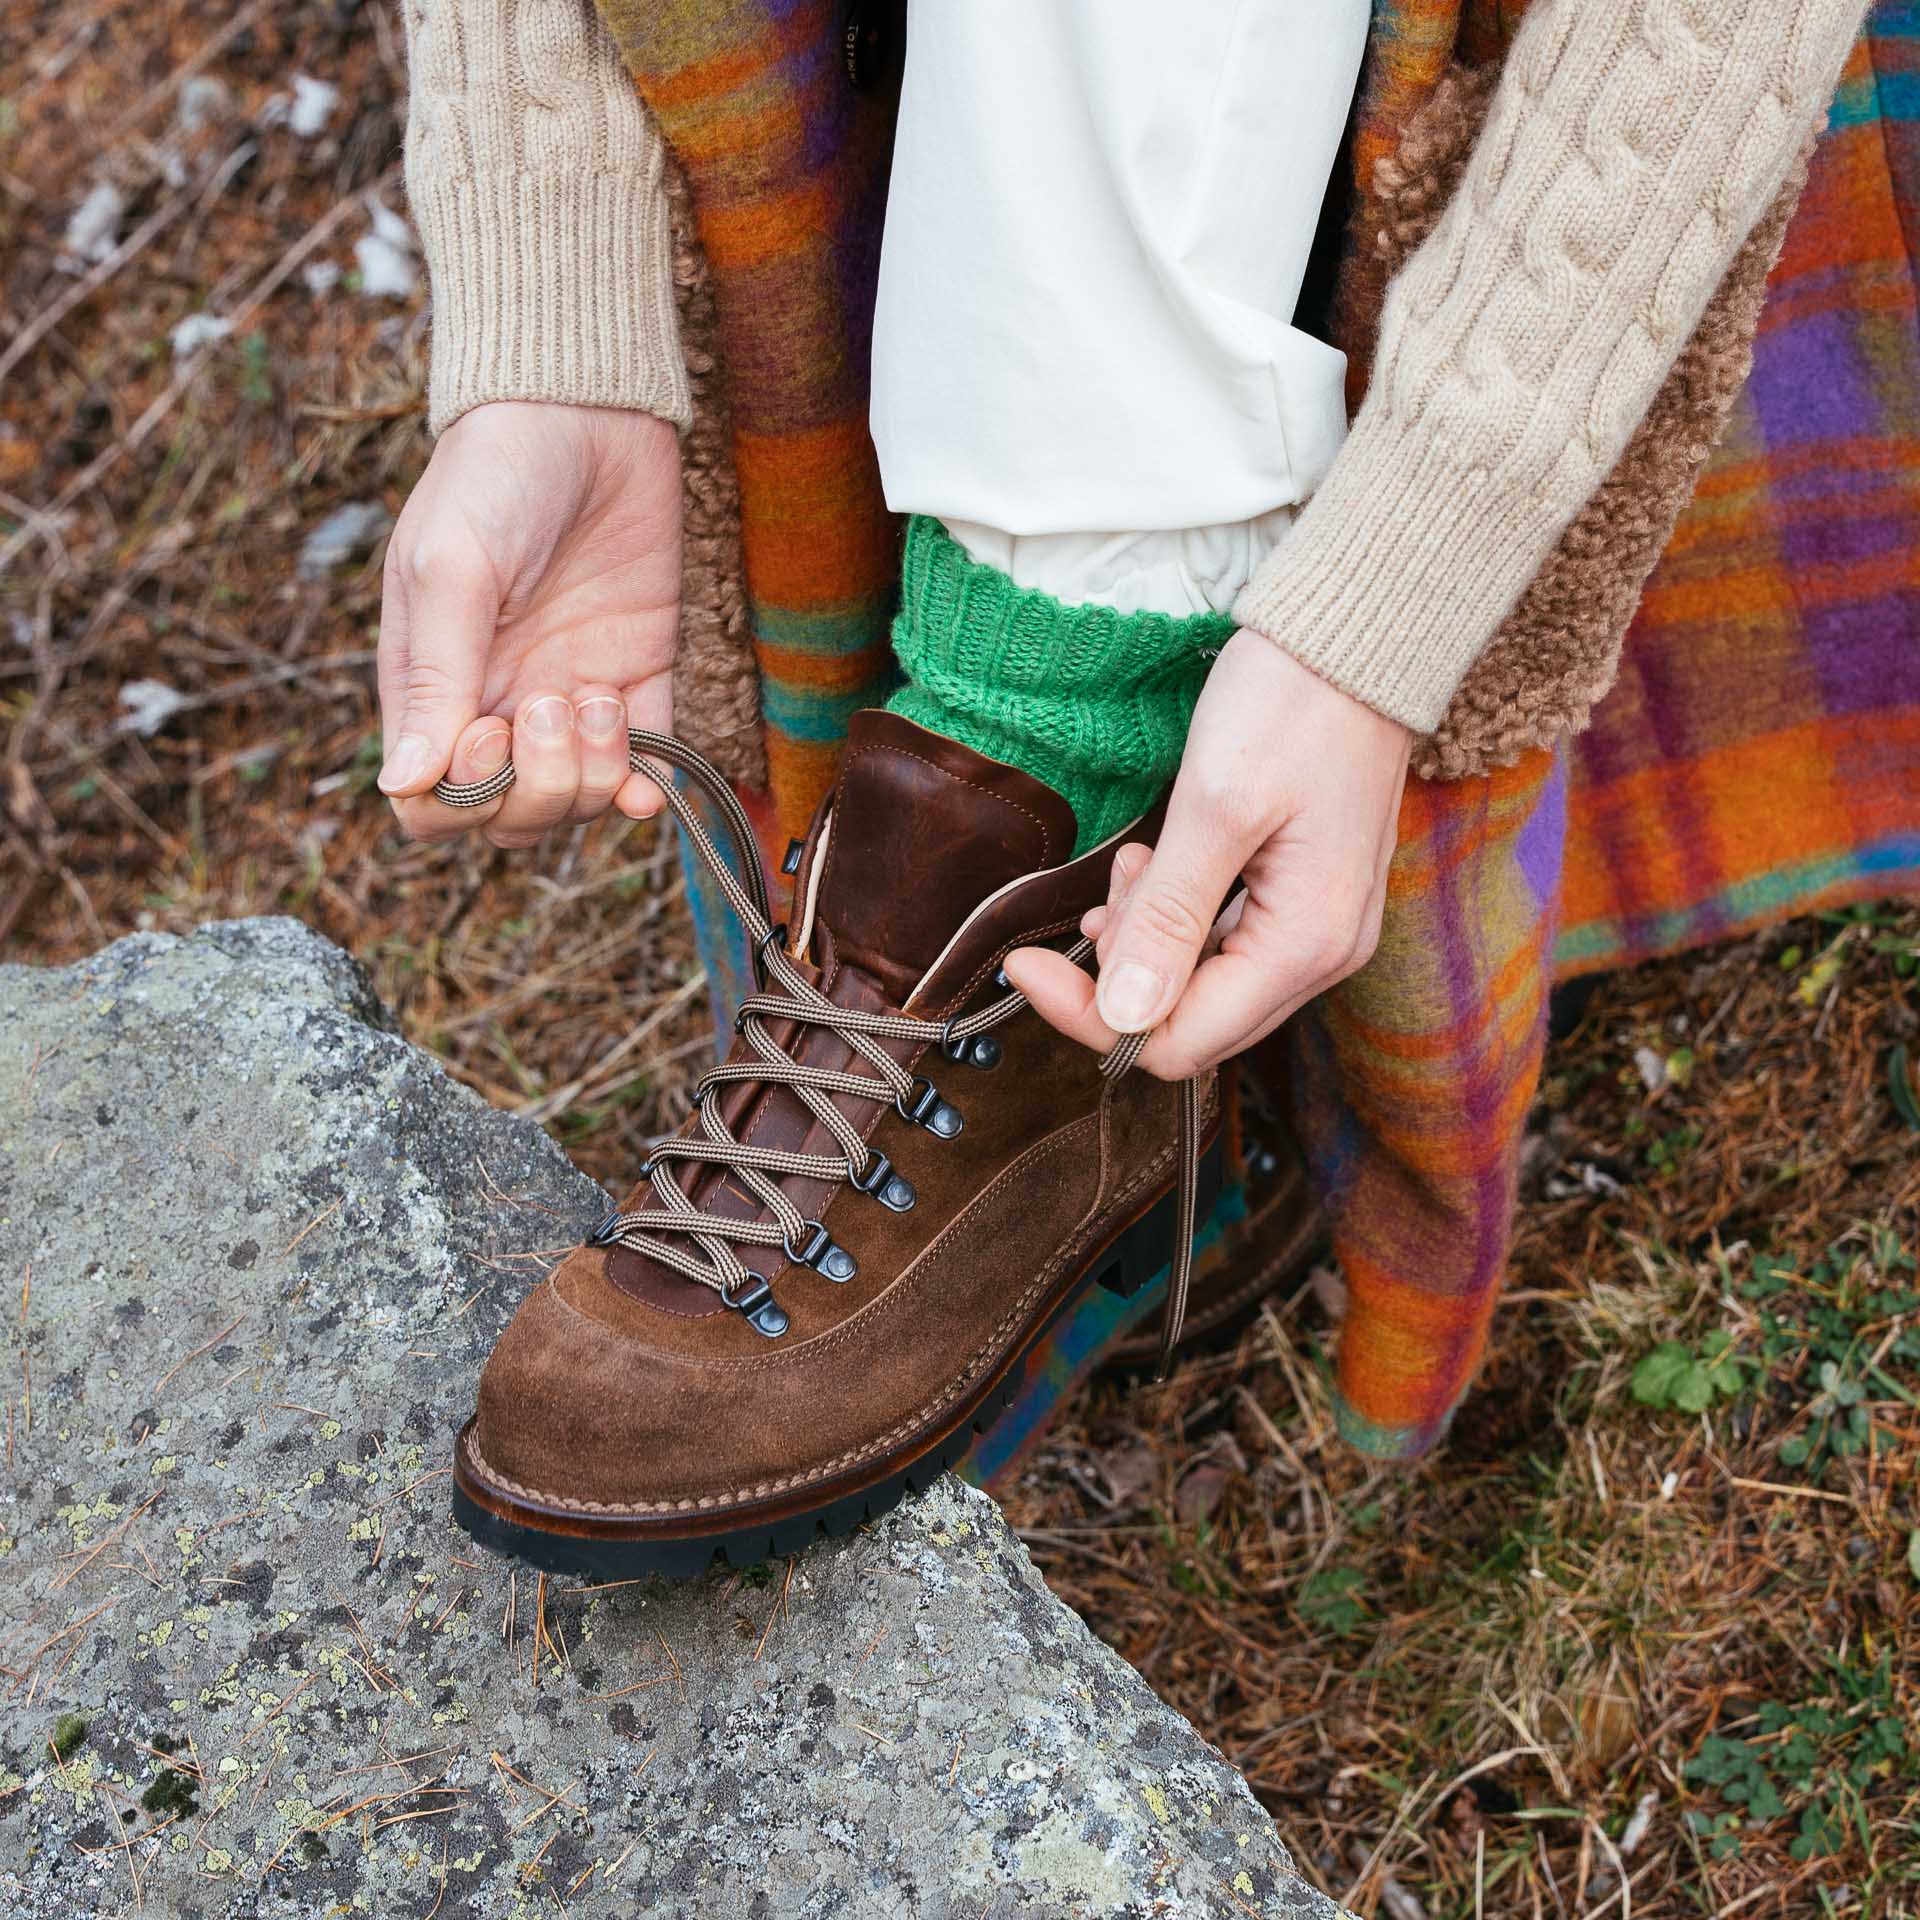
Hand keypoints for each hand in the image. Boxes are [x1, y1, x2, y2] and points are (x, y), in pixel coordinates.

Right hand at [375, 401, 680, 846]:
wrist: (589, 410)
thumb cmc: (497, 476)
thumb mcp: (451, 567)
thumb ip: (434, 677)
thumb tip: (402, 783)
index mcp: (435, 686)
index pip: (432, 802)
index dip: (465, 797)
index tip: (493, 728)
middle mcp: (501, 704)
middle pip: (512, 818)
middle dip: (541, 790)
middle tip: (559, 702)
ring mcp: (572, 697)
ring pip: (577, 803)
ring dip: (594, 776)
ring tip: (600, 697)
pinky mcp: (640, 678)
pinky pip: (645, 768)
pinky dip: (648, 787)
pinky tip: (649, 775)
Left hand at [1004, 631, 1410, 1077]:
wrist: (1358, 637)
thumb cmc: (1293, 705)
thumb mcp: (1214, 807)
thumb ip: (1169, 919)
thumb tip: (1122, 1017)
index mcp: (1306, 944)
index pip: (1177, 1042)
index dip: (1091, 1016)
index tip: (1025, 964)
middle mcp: (1324, 956)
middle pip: (1192, 1027)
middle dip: (1119, 981)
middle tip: (1087, 905)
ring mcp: (1323, 932)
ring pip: (1206, 987)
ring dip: (1149, 944)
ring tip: (1132, 868)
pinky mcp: (1310, 902)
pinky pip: (1229, 946)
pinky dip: (1180, 922)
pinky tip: (1160, 868)